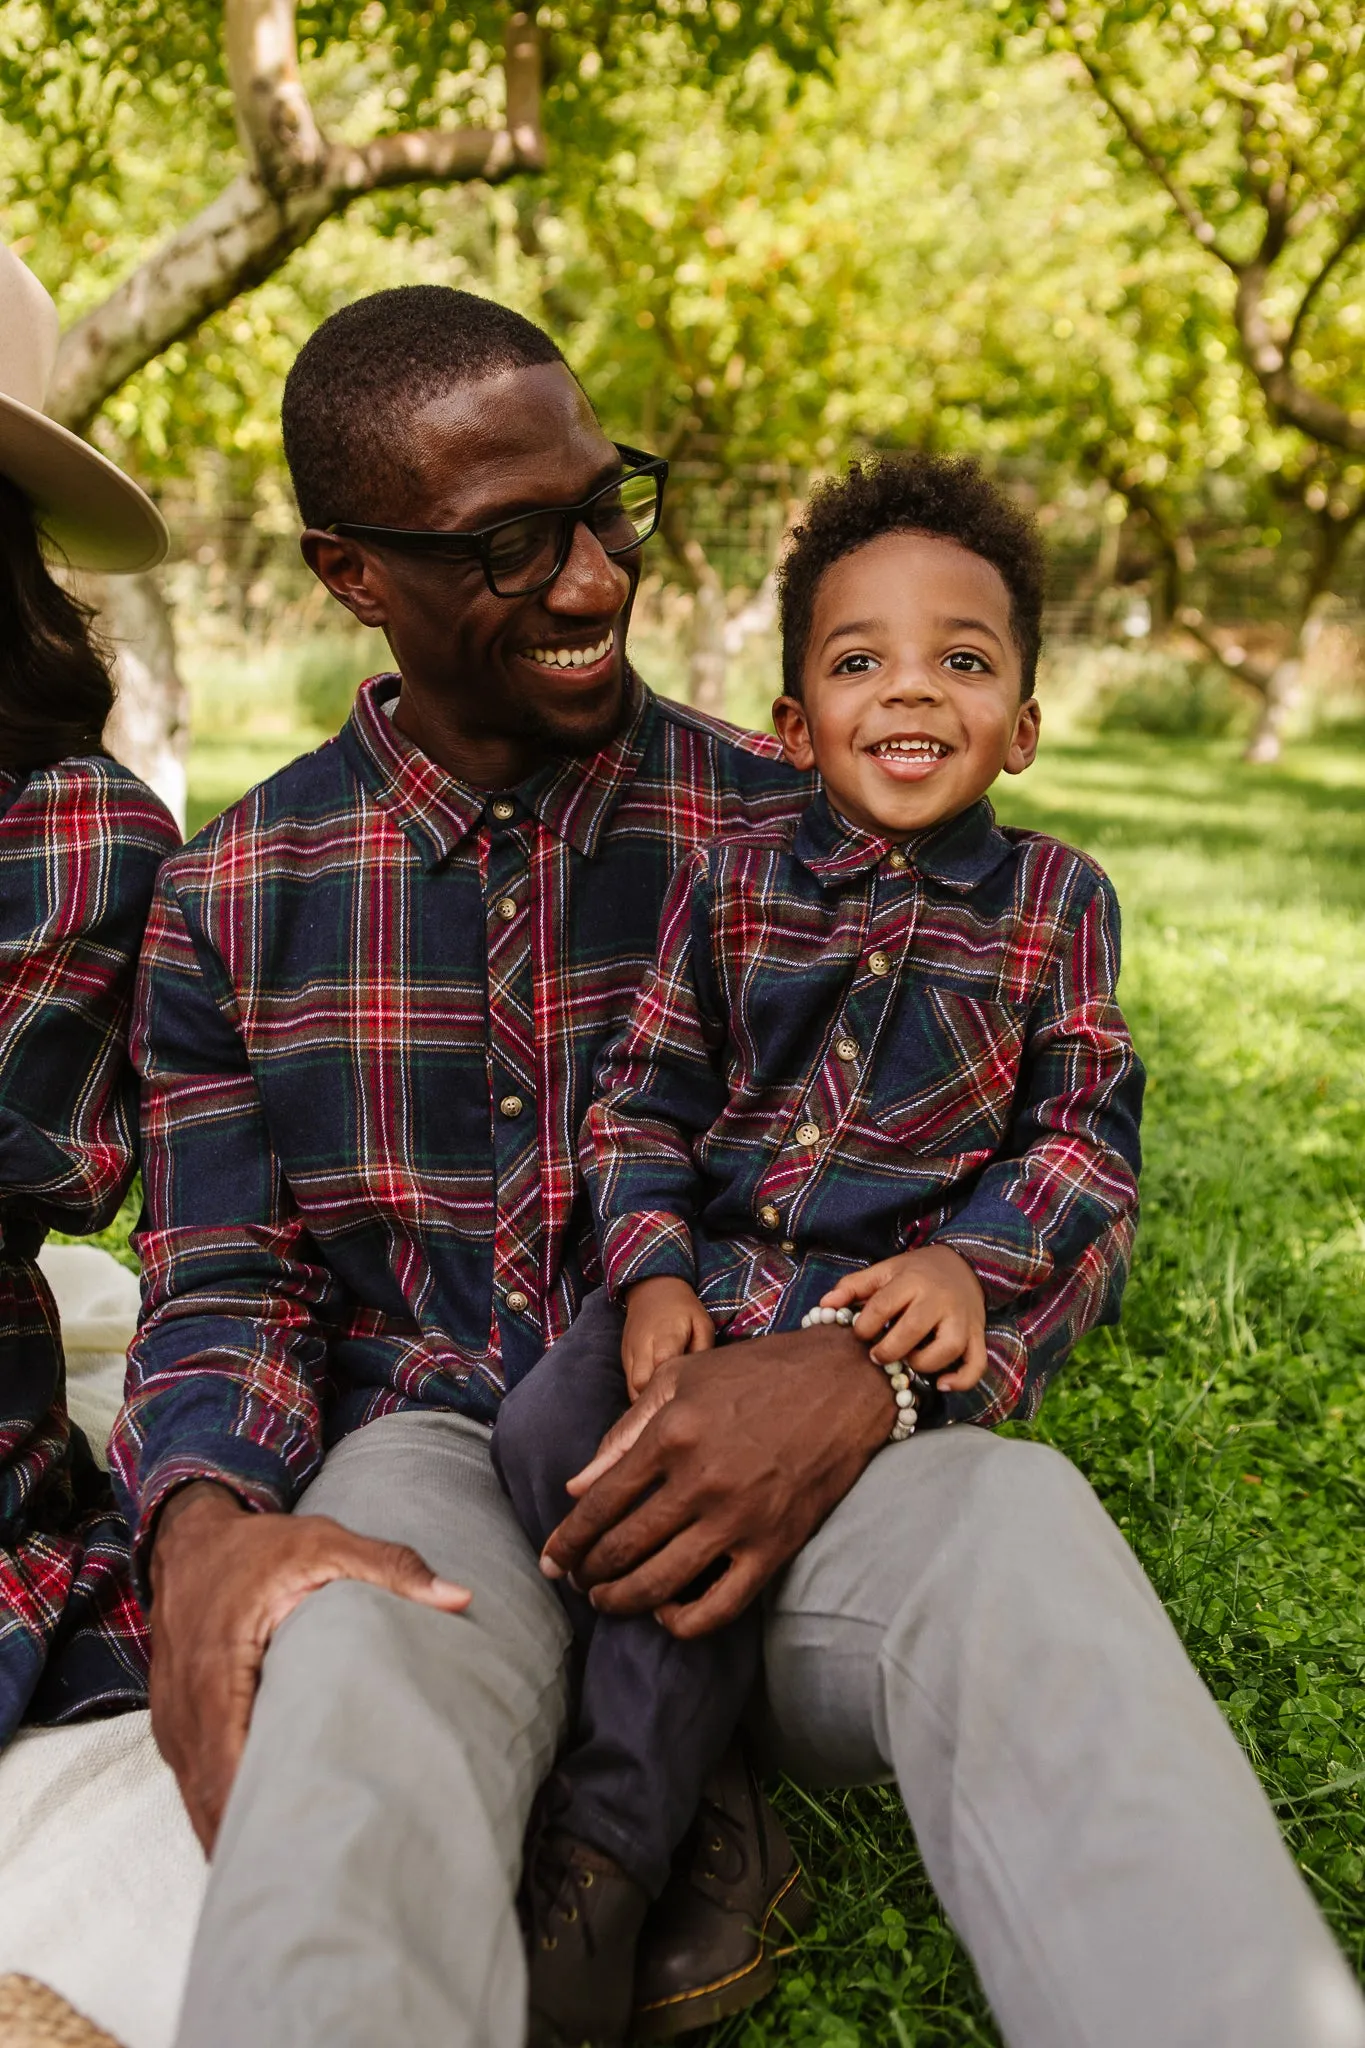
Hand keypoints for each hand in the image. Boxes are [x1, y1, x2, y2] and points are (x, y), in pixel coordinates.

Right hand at [148, 1481, 470, 1853]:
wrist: (191, 1542)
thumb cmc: (259, 1549)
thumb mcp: (323, 1544)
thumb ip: (390, 1568)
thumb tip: (459, 1598)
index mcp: (215, 1670)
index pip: (225, 1762)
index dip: (255, 1814)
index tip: (297, 1853)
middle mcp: (185, 1710)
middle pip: (210, 1801)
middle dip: (253, 1846)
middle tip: (312, 1888)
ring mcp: (175, 1727)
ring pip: (200, 1804)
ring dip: (239, 1839)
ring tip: (295, 1883)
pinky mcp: (180, 1732)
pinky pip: (198, 1787)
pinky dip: (227, 1816)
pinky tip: (268, 1843)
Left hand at [541, 1323, 893, 1636]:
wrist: (843, 1382)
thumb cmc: (756, 1374)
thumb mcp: (681, 1379)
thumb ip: (625, 1432)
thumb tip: (577, 1487)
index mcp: (671, 1435)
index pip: (599, 1505)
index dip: (567, 1542)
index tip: (551, 1561)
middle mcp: (699, 1481)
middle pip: (623, 1549)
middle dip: (589, 1574)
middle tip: (578, 1582)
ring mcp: (738, 1519)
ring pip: (660, 1584)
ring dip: (622, 1601)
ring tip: (608, 1600)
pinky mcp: (774, 1546)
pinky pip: (719, 1606)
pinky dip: (683, 1621)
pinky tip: (666, 1613)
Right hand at [621, 1274, 713, 1397]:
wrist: (652, 1288)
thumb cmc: (682, 1308)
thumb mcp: (702, 1323)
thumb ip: (703, 1349)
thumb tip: (702, 1377)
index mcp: (665, 1337)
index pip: (662, 1368)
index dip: (671, 1387)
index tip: (684, 1397)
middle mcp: (642, 1347)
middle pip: (641, 1384)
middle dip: (656, 1399)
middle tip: (674, 1406)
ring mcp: (629, 1353)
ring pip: (631, 1388)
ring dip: (646, 1400)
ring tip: (664, 1406)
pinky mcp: (624, 1357)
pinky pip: (628, 1384)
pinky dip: (639, 1394)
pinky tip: (655, 1397)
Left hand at [818, 1244, 986, 1392]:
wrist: (965, 1264)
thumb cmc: (917, 1272)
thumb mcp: (885, 1270)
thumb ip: (854, 1286)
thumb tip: (824, 1305)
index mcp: (913, 1281)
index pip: (882, 1306)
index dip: (864, 1327)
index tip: (860, 1334)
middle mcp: (940, 1300)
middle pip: (912, 1331)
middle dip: (889, 1350)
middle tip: (877, 1356)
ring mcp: (963, 1320)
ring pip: (946, 1350)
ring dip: (923, 1364)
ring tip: (908, 1361)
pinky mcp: (978, 1336)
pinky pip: (976, 1365)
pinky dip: (961, 1381)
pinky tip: (941, 1385)